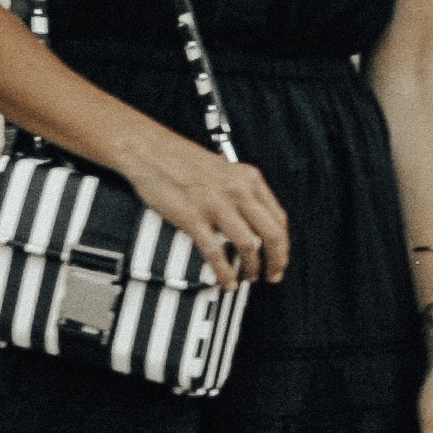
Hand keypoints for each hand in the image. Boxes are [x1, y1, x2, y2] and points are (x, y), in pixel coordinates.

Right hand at [120, 128, 289, 290]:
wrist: (150, 150)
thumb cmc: (182, 160)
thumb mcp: (224, 169)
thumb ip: (241, 192)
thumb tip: (253, 222)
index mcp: (248, 179)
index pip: (279, 218)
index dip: (283, 245)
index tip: (279, 259)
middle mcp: (238, 191)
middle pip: (271, 235)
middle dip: (276, 261)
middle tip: (272, 276)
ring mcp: (216, 205)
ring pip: (249, 246)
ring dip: (252, 269)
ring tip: (248, 278)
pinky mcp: (193, 218)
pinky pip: (216, 252)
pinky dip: (225, 272)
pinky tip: (226, 281)